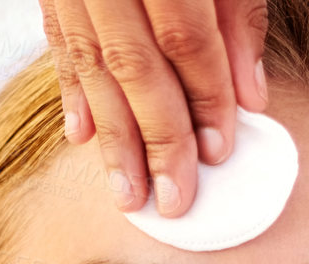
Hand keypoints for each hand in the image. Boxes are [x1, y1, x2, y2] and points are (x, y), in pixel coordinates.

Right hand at [38, 0, 268, 216]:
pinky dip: (72, 92)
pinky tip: (82, 137)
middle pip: (135, 67)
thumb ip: (238, 15)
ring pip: (92, 67)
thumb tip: (250, 97)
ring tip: (129, 195)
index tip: (219, 152)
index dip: (206, 98)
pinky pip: (58, 42)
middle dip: (158, 140)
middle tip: (174, 200)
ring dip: (113, 138)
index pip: (185, 39)